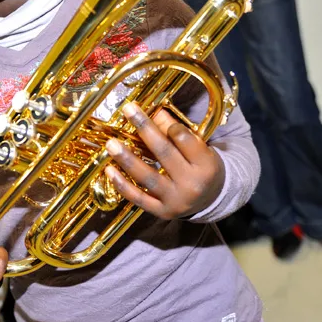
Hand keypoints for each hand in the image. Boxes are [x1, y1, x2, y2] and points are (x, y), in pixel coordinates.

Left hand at [105, 102, 225, 219]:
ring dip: (127, 159)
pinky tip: (109, 170)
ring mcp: (176, 200)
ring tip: (111, 144)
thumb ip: (175, 131)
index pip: (184, 139)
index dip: (167, 124)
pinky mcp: (162, 212)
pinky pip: (138, 198)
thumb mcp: (198, 148)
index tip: (154, 113)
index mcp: (206, 164)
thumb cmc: (201, 167)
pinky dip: (122, 185)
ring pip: (148, 177)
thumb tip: (152, 111)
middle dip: (145, 129)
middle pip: (164, 153)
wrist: (212, 200)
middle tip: (127, 110)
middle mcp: (192, 184)